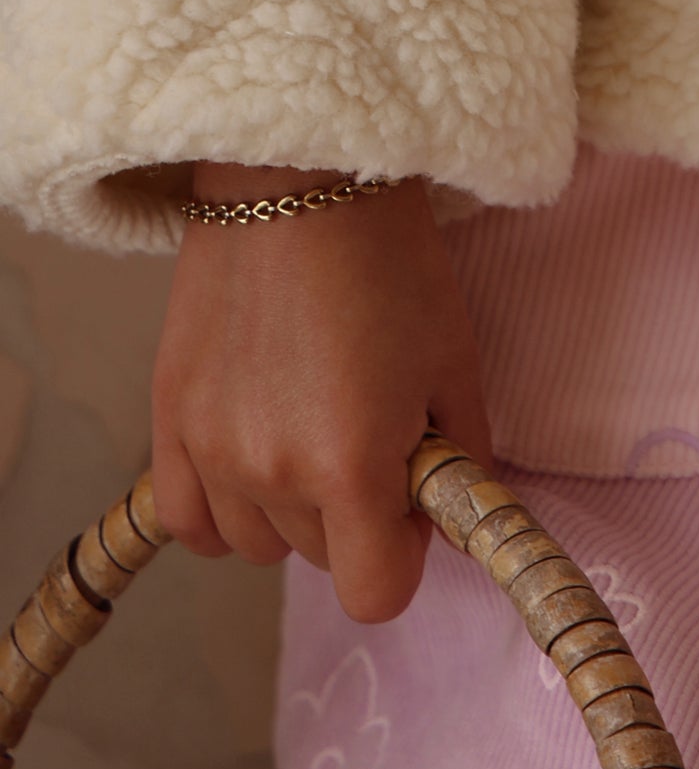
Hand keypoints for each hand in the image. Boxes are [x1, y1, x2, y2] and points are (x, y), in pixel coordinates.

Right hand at [152, 165, 493, 623]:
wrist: (300, 174)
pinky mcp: (169, 419)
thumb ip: (460, 459)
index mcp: (352, 465)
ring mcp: (212, 449)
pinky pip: (190, 520)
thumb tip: (449, 513)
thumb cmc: (390, 258)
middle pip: (320, 556)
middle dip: (356, 512)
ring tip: (313, 421)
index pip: (376, 594)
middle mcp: (272, 472)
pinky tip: (255, 457)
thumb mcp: (454, 358)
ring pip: (259, 541)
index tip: (414, 502)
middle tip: (374, 428)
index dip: (405, 556)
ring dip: (292, 506)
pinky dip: (224, 508)